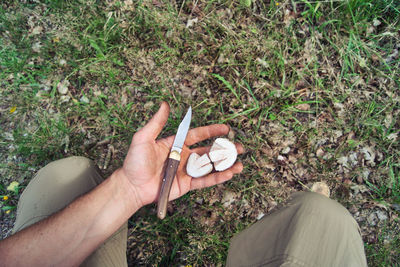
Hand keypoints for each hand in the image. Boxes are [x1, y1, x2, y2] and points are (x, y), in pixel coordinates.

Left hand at [117, 102, 243, 206]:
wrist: (131, 186)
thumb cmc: (135, 162)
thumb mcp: (144, 138)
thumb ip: (156, 123)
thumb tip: (164, 104)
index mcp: (175, 144)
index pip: (197, 135)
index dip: (211, 131)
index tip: (225, 128)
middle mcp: (183, 157)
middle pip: (208, 151)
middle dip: (224, 149)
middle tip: (239, 147)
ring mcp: (186, 171)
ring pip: (209, 167)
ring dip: (225, 165)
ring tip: (239, 164)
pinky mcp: (186, 184)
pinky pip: (204, 180)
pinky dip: (217, 177)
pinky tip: (228, 174)